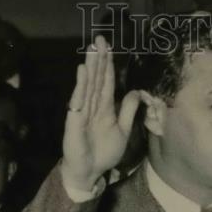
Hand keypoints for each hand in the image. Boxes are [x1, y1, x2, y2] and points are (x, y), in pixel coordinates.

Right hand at [61, 34, 141, 192]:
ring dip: (90, 67)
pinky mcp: (74, 121)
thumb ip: (128, 111)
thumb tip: (137, 92)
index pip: (107, 81)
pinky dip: (81, 86)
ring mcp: (82, 112)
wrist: (89, 172)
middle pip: (97, 78)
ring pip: (88, 85)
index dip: (108, 64)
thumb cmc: (103, 152)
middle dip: (99, 59)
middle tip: (100, 38)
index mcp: (104, 107)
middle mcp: (92, 106)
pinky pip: (78, 101)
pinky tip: (82, 72)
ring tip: (92, 49)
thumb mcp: (123, 130)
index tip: (109, 46)